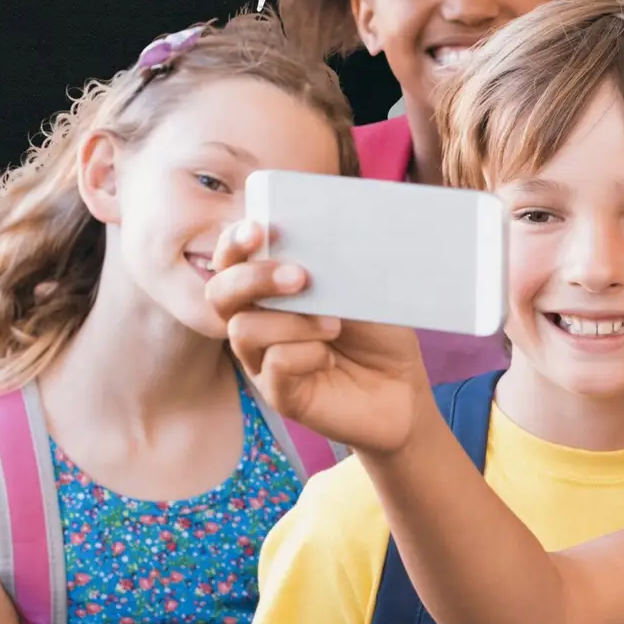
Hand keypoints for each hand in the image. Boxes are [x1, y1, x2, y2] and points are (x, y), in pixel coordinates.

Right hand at [207, 221, 429, 454]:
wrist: (402, 386)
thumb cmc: (379, 332)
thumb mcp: (362, 289)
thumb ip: (333, 265)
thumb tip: (317, 239)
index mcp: (271, 288)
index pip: (232, 259)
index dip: (235, 242)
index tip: (258, 229)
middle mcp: (258, 321)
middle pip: (220, 292)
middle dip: (253, 278)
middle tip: (299, 276)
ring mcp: (263, 359)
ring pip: (243, 329)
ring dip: (292, 321)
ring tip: (334, 325)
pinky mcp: (279, 393)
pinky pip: (273, 365)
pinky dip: (306, 354)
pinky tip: (331, 357)